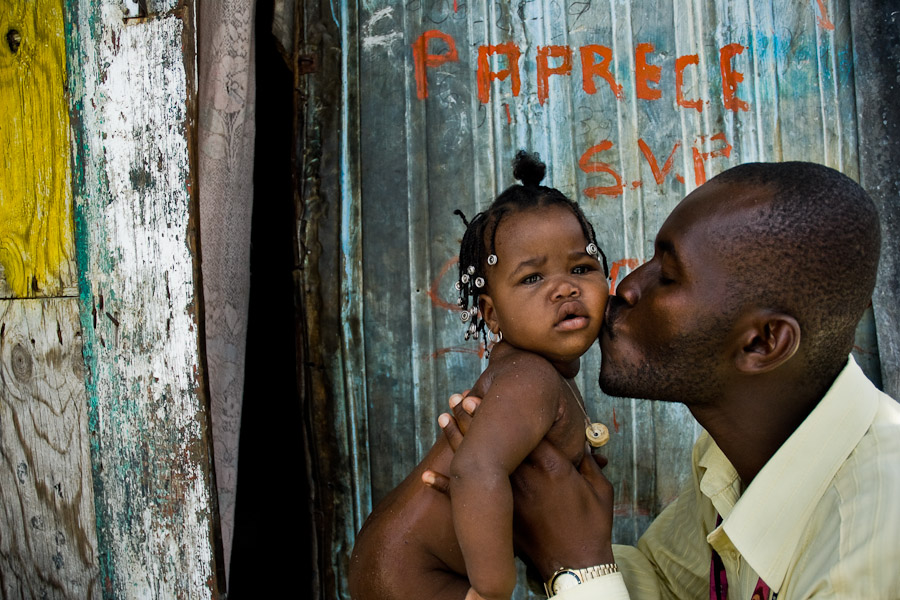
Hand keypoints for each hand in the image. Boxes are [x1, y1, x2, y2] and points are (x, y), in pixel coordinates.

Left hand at [422, 393, 615, 579]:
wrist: (580, 567)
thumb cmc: (593, 527)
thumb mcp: (599, 490)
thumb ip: (587, 463)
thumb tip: (580, 443)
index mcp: (553, 468)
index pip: (525, 431)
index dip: (503, 411)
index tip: (487, 394)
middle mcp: (527, 480)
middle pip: (496, 442)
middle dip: (476, 418)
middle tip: (458, 398)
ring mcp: (511, 500)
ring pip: (479, 464)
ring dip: (458, 440)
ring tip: (443, 418)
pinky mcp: (501, 519)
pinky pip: (467, 503)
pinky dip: (446, 489)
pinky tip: (427, 476)